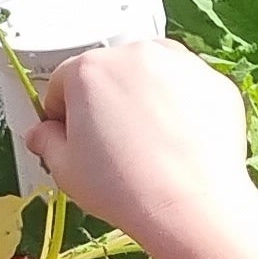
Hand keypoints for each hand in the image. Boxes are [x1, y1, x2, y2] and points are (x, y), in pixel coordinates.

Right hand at [18, 41, 257, 258]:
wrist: (191, 204)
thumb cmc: (125, 188)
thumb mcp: (65, 170)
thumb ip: (47, 142)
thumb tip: (42, 134)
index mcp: (89, 69)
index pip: (63, 84)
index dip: (63, 115)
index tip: (71, 137)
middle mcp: (135, 54)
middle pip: (109, 73)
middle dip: (105, 102)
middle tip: (112, 144)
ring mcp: (180, 64)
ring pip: (151, 75)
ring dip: (144, 98)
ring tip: (147, 143)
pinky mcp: (214, 82)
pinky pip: (188, 89)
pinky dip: (182, 107)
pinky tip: (178, 142)